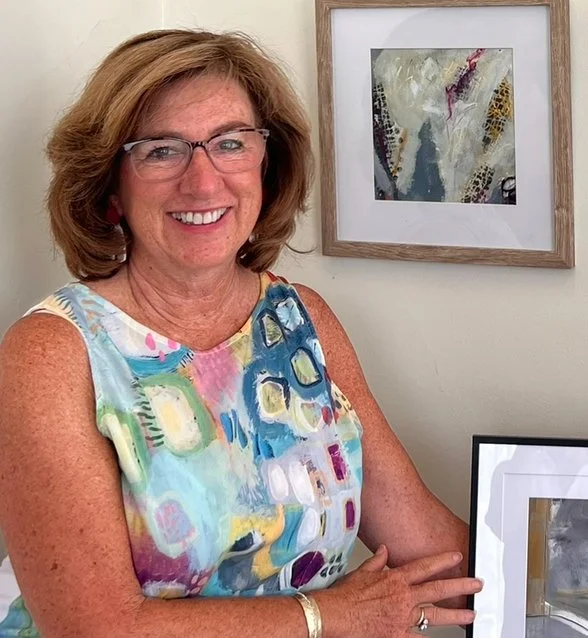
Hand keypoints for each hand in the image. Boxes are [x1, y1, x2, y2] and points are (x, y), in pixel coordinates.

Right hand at [314, 545, 481, 636]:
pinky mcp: (398, 636)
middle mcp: (402, 598)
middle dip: (460, 587)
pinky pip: (418, 637)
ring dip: (455, 616)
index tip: (457, 557)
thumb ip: (376, 562)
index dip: (442, 561)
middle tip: (477, 585)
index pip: (424, 567)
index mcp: (395, 580)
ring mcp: (403, 618)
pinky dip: (428, 637)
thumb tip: (384, 551)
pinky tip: (438, 637)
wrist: (335, 616)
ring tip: (471, 615)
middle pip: (437, 590)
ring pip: (435, 616)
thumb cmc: (345, 596)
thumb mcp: (361, 572)